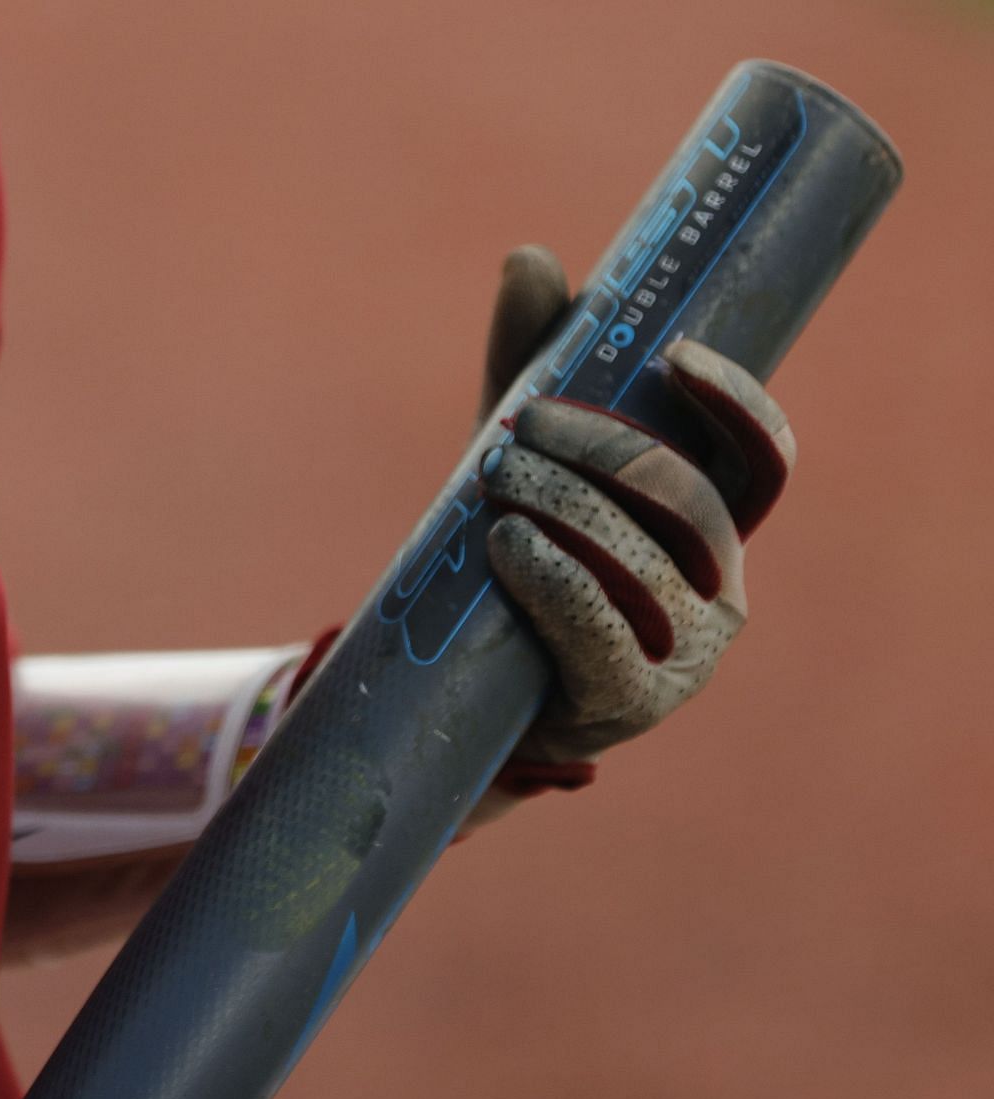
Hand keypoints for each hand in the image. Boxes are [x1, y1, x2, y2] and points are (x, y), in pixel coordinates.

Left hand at [474, 246, 797, 786]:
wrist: (478, 688)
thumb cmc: (520, 555)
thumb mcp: (528, 458)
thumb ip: (530, 367)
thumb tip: (531, 257)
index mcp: (715, 525)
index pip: (762, 462)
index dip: (736, 407)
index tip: (676, 354)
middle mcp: (717, 587)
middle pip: (685, 503)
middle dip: (603, 453)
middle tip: (521, 424)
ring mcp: (681, 651)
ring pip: (640, 563)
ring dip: (565, 509)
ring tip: (496, 476)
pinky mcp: (627, 700)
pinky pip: (600, 631)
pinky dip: (552, 579)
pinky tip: (507, 544)